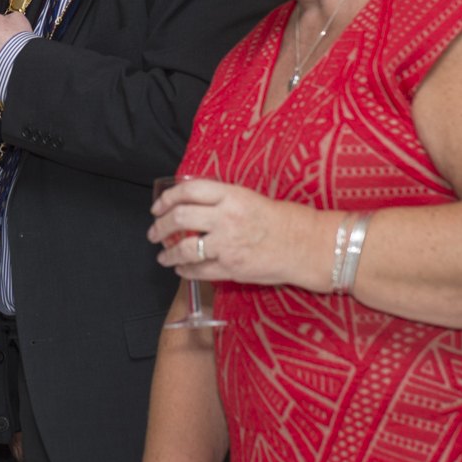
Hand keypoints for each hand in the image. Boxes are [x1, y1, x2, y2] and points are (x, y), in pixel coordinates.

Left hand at [148, 178, 318, 286]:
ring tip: (162, 256)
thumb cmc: (284, 219)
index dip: (167, 198)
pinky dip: (184, 271)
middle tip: (153, 232)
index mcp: (231, 195)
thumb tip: (192, 205)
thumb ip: (222, 200)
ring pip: (184, 249)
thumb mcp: (250, 197)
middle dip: (159, 226)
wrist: (308, 245)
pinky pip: (199, 271)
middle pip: (180, 218)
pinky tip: (181, 269)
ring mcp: (227, 245)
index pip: (188, 191)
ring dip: (167, 253)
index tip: (158, 206)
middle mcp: (226, 218)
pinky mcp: (231, 268)